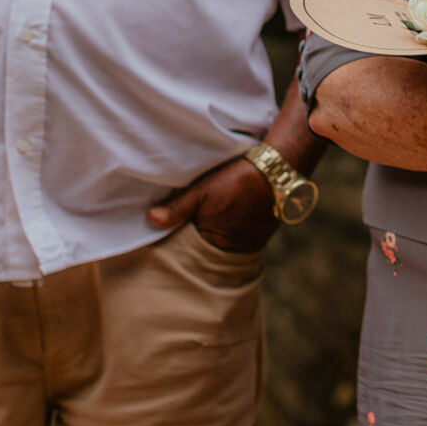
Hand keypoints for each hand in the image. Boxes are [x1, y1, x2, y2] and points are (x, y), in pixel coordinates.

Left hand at [146, 157, 277, 252]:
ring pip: (226, 248)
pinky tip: (230, 222)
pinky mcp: (262, 237)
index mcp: (214, 243)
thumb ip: (176, 209)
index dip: (180, 245)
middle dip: (198, 245)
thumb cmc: (235, 180)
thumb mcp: (201, 191)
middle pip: (209, 253)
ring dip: (217, 239)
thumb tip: (150, 220)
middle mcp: (233, 250)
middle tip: (190, 231)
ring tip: (210, 226)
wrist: (276, 171)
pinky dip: (234, 235)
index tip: (170, 239)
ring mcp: (250, 245)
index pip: (190, 253)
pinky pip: (242, 242)